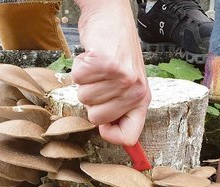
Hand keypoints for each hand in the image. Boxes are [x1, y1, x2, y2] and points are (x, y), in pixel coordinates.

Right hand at [72, 0, 150, 145]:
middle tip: (102, 80)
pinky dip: (79, 67)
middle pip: (96, 119)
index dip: (110, 135)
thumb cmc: (117, 50)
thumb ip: (119, 108)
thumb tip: (107, 132)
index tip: (104, 125)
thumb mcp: (126, 83)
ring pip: (84, 98)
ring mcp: (121, 77)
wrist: (111, 17)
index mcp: (141, 99)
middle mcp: (134, 90)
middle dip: (92, 99)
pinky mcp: (105, 63)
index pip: (128, 136)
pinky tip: (92, 56)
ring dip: (85, 81)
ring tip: (98, 66)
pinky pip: (77, 79)